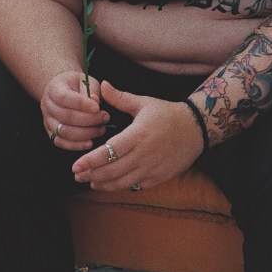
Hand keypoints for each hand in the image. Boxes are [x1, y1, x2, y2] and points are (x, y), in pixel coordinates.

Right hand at [40, 71, 109, 151]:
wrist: (62, 90)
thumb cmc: (76, 85)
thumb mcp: (85, 80)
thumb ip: (91, 90)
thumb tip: (95, 102)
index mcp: (54, 89)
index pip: (65, 98)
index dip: (81, 104)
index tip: (98, 108)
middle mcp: (47, 105)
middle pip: (66, 117)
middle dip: (89, 120)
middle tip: (105, 118)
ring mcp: (47, 121)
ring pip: (63, 132)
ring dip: (85, 133)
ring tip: (101, 129)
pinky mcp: (51, 133)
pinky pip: (60, 142)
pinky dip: (76, 145)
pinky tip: (90, 142)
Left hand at [71, 80, 203, 190]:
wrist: (196, 128)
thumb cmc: (167, 114)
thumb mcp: (143, 103)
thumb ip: (120, 98)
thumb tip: (102, 85)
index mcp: (137, 135)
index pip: (109, 152)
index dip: (90, 161)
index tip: (75, 165)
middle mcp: (144, 154)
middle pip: (112, 170)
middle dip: (91, 175)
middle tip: (77, 175)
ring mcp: (152, 168)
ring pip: (122, 182)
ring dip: (103, 184)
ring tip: (90, 182)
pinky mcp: (159, 177)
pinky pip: (136, 185)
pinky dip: (121, 186)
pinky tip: (111, 184)